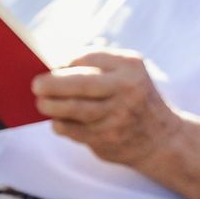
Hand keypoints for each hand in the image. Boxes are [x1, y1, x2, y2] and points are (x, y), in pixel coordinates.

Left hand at [35, 50, 185, 169]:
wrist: (163, 140)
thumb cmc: (134, 98)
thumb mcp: (126, 73)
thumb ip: (95, 64)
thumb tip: (51, 64)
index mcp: (130, 67)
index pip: (89, 58)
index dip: (65, 61)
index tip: (49, 64)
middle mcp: (127, 90)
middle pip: (81, 83)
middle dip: (53, 84)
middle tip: (36, 85)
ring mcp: (119, 117)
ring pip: (75, 109)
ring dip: (51, 106)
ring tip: (42, 104)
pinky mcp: (109, 139)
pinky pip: (75, 130)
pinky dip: (61, 125)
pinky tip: (59, 122)